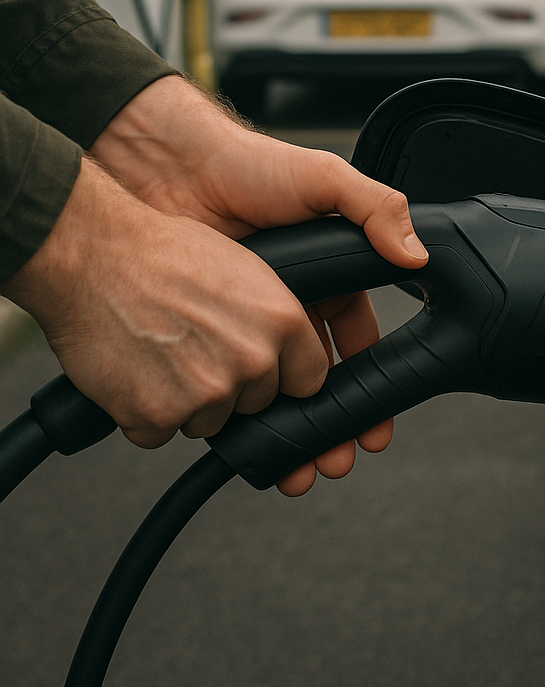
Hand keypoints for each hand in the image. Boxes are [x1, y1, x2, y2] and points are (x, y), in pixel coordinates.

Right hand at [1, 158, 330, 449]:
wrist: (93, 255)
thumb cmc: (163, 253)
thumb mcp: (246, 270)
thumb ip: (272, 319)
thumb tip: (287, 355)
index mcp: (282, 319)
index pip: (308, 379)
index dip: (283, 376)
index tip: (267, 370)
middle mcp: (252, 359)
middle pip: (258, 403)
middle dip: (233, 387)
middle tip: (196, 348)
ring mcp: (207, 391)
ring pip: (210, 421)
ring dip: (187, 401)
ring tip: (163, 352)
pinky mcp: (157, 415)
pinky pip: (160, 433)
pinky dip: (145, 413)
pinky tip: (135, 370)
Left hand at [74, 77, 426, 493]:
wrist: (168, 169)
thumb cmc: (249, 167)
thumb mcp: (326, 179)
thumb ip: (377, 209)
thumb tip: (417, 255)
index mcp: (330, 275)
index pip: (359, 343)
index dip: (370, 387)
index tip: (375, 427)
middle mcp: (292, 304)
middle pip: (320, 380)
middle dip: (333, 425)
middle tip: (336, 461)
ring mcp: (248, 321)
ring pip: (274, 391)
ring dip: (290, 432)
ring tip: (299, 467)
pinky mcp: (208, 332)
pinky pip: (226, 383)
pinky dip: (237, 418)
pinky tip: (247, 442)